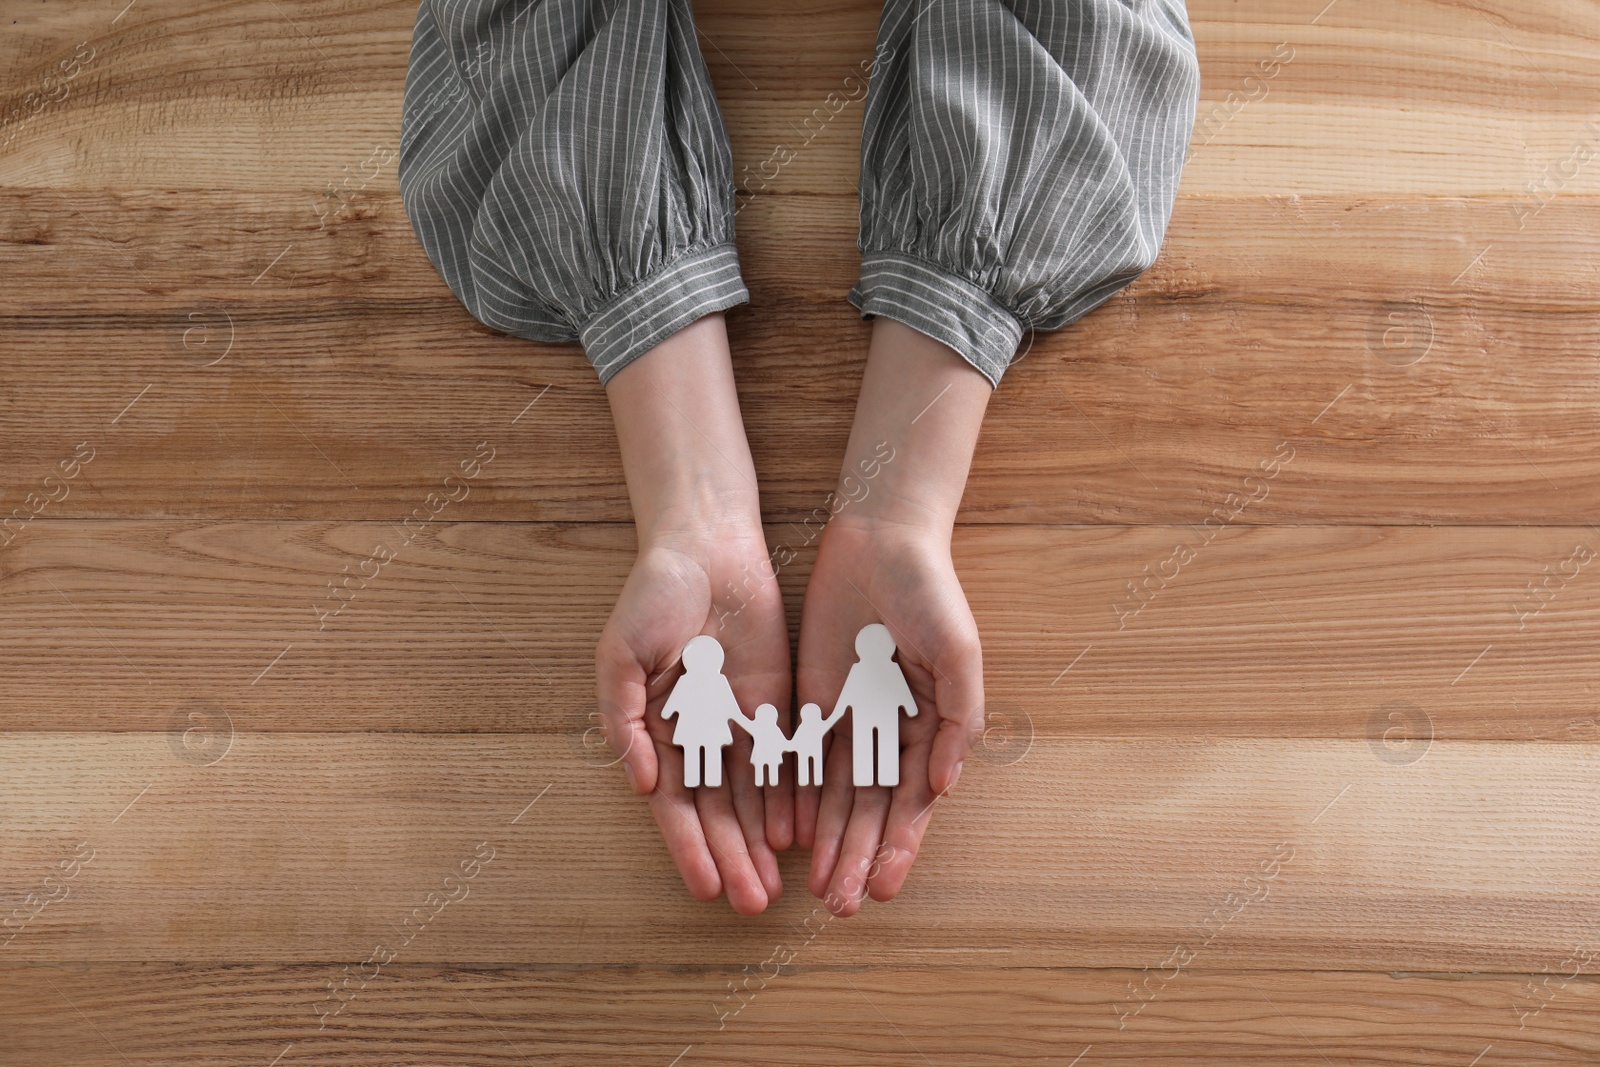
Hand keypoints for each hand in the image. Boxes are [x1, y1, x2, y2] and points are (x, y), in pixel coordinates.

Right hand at [597, 523, 791, 914]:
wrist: (708, 545)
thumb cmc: (654, 594)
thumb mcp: (622, 654)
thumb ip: (624, 718)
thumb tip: (637, 782)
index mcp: (656, 730)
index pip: (674, 803)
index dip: (688, 847)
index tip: (705, 887)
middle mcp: (698, 736)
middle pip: (716, 811)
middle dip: (732, 858)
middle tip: (752, 902)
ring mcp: (738, 722)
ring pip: (752, 796)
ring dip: (761, 842)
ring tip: (776, 886)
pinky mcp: (776, 702)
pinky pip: (786, 759)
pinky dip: (792, 797)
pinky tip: (802, 833)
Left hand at [794, 318, 992, 914]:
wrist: (880, 540)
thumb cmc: (931, 594)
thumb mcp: (957, 654)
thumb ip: (957, 720)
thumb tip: (944, 786)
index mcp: (930, 728)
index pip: (911, 803)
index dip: (897, 846)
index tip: (881, 887)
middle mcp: (890, 732)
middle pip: (870, 810)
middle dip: (857, 857)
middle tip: (839, 906)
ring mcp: (850, 718)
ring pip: (836, 795)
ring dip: (828, 841)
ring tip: (815, 889)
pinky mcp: (811, 698)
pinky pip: (802, 757)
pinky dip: (797, 797)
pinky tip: (788, 834)